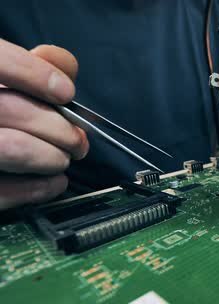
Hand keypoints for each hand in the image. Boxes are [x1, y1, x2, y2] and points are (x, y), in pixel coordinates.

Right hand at [0, 40, 88, 209]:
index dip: (33, 74)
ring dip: (52, 156)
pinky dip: (39, 188)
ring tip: (63, 159)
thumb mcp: (4, 79)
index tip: (66, 92)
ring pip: (12, 148)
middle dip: (60, 127)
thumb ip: (34, 65)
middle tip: (78, 140)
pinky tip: (53, 182)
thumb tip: (62, 64)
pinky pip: (2, 191)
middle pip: (11, 109)